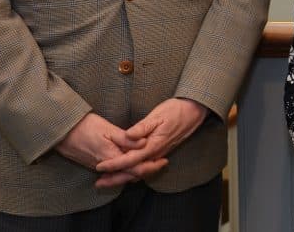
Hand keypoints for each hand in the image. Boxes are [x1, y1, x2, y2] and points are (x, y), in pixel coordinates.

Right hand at [55, 112, 160, 187]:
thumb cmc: (84, 126)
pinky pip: (113, 172)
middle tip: (161, 163)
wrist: (61, 130)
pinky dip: (125, 170)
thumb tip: (144, 144)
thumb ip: (126, 139)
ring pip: (122, 174)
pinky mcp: (94, 164)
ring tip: (151, 164)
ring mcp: (99, 166)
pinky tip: (131, 165)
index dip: (151, 166)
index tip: (164, 160)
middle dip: (147, 170)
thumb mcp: (107, 129)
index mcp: (111, 157)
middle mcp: (106, 166)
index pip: (136, 168)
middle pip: (130, 175)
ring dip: (136, 171)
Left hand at [94, 98, 208, 186]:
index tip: (100, 166)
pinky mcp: (160, 152)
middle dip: (116, 179)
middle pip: (134, 172)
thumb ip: (142, 127)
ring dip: (123, 177)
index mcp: (153, 145)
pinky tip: (126, 172)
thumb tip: (127, 136)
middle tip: (99, 183)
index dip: (114, 164)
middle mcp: (156, 153)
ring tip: (108, 180)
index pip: (130, 159)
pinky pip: (145, 168)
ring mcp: (159, 154)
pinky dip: (133, 172)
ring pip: (140, 172)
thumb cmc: (175, 110)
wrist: (194, 111)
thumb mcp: (158, 115)